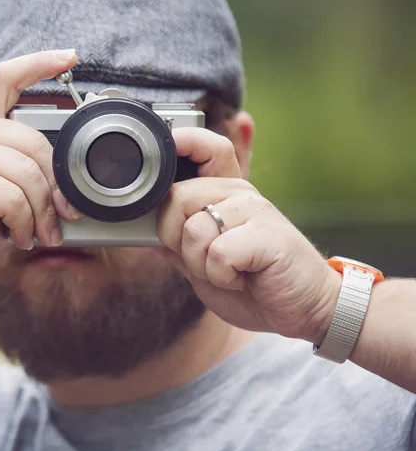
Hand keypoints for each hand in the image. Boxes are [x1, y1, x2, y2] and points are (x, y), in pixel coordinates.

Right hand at [0, 49, 81, 286]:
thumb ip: (25, 166)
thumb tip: (71, 180)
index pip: (6, 78)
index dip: (40, 64)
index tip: (69, 57)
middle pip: (36, 142)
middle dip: (56, 186)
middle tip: (62, 215)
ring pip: (28, 174)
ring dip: (41, 213)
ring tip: (35, 232)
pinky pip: (14, 198)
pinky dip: (24, 224)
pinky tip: (16, 236)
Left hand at [157, 127, 340, 343]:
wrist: (306, 309)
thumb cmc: (254, 284)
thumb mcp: (206, 262)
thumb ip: (180, 241)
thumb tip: (144, 227)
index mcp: (227, 193)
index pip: (208, 149)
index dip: (186, 141)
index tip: (168, 144)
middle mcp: (241, 194)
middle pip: (178, 197)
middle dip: (174, 238)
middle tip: (203, 258)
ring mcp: (255, 211)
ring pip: (194, 229)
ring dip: (201, 265)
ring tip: (229, 271)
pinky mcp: (267, 235)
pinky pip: (218, 253)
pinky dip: (221, 277)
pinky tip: (241, 278)